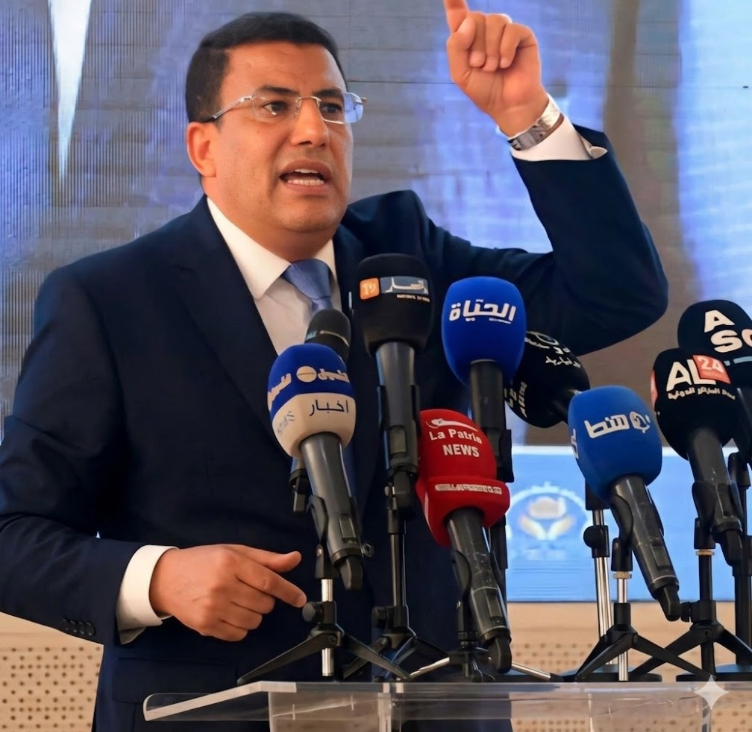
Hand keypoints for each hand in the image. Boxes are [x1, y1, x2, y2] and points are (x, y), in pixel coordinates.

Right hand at [149, 545, 306, 641]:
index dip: (288, 591)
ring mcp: (213, 608)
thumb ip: (267, 558)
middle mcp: (222, 586)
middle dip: (265, 600)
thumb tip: (295, 559)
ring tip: (238, 601)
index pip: (268, 581)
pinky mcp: (206, 626)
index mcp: (231, 563)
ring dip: (254, 614)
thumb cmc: (203, 562)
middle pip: (264, 604)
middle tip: (250, 591)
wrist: (165, 578)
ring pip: (254, 621)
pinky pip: (238, 634)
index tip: (300, 598)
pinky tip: (230, 613)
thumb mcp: (234, 552)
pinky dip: (241, 627)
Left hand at [443, 0, 548, 134]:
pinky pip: (510, 30)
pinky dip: (506, 50)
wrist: (508, 105)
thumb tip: (468, 23)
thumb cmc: (484, 90)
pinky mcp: (522, 35)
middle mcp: (485, 31)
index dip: (453, 1)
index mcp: (467, 38)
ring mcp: (504, 31)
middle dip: (475, 45)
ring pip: (494, 21)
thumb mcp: (461, 74)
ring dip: (491, 49)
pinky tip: (506, 64)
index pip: (458, 14)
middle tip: (480, 66)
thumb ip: (456, 47)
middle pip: (475, 18)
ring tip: (493, 68)